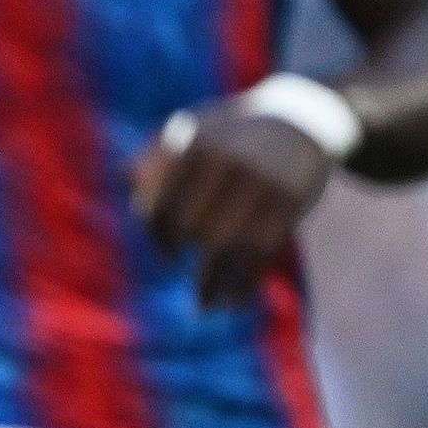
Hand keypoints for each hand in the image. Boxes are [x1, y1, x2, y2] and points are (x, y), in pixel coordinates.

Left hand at [130, 100, 338, 306]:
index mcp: (200, 144)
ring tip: (203, 307)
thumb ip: (157, 153)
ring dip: (211, 286)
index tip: (165, 247)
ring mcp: (263, 187)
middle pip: (192, 229)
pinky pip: (261, 257)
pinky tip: (233, 302)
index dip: (156, 231)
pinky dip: (244, 285)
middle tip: (170, 259)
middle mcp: (231, 164)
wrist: (304, 120)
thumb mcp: (195, 127)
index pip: (162, 202)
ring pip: (226, 249)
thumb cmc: (235, 131)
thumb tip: (123, 177)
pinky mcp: (290, 206)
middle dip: (178, 251)